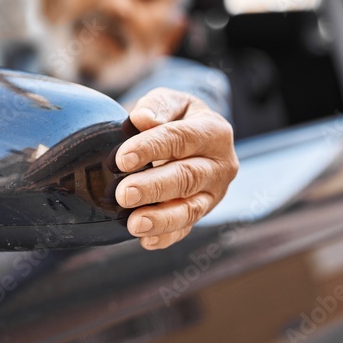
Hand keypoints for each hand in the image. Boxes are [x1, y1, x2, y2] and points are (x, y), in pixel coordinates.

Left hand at [114, 88, 238, 249]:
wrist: (192, 135)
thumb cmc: (174, 116)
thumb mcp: (170, 102)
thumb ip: (157, 107)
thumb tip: (142, 118)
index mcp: (213, 131)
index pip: (181, 139)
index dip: (151, 148)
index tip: (123, 159)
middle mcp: (220, 164)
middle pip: (187, 177)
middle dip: (154, 187)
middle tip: (124, 194)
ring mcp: (214, 193)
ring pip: (191, 209)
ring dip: (161, 219)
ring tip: (134, 224)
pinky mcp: (203, 212)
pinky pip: (186, 228)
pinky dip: (166, 237)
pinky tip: (145, 241)